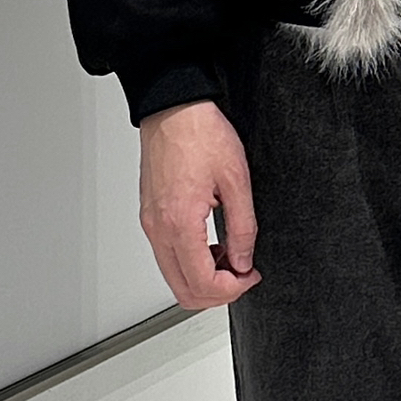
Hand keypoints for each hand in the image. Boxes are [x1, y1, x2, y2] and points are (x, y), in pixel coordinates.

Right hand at [138, 100, 261, 310]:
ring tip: (230, 256)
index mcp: (179, 222)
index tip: (251, 274)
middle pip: (183, 291)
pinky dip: (190, 263)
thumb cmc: (201, 134)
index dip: (233, 289)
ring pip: (173, 278)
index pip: (202, 283)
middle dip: (217, 292)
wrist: (174, 109)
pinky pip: (167, 257)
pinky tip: (211, 245)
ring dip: (203, 278)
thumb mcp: (236, 180)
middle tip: (242, 273)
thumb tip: (244, 261)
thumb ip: (243, 227)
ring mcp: (150, 224)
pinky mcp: (149, 217)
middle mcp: (158, 229)